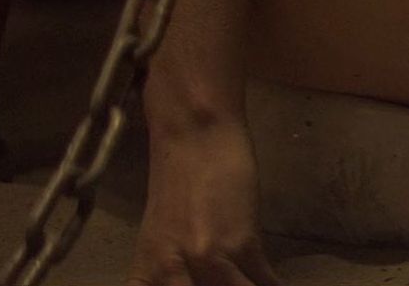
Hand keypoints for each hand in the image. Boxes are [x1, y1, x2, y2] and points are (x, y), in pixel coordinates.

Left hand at [125, 122, 279, 285]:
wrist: (195, 137)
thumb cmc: (180, 183)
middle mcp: (168, 275)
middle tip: (237, 284)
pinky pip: (262, 283)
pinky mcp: (239, 244)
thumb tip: (200, 279)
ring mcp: (204, 261)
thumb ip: (175, 272)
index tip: (216, 284)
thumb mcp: (163, 238)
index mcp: (146, 277)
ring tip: (257, 284)